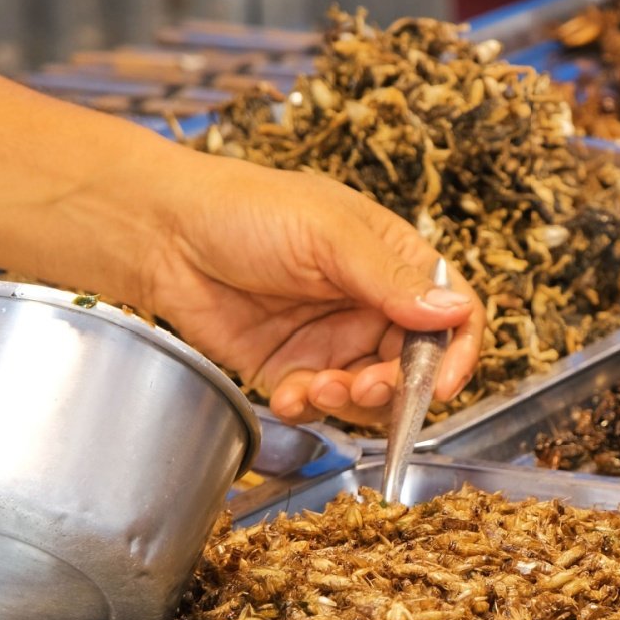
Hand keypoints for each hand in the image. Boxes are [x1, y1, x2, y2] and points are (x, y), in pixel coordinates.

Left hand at [132, 153, 483, 425]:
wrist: (161, 234)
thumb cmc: (244, 210)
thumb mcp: (328, 235)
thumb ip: (390, 279)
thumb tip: (454, 312)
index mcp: (392, 260)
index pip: (453, 312)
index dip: (457, 350)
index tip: (444, 381)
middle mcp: (369, 304)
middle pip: (416, 364)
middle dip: (397, 385)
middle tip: (368, 386)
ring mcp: (331, 340)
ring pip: (371, 395)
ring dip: (353, 402)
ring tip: (319, 386)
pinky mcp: (292, 370)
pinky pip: (320, 406)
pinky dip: (310, 409)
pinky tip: (288, 395)